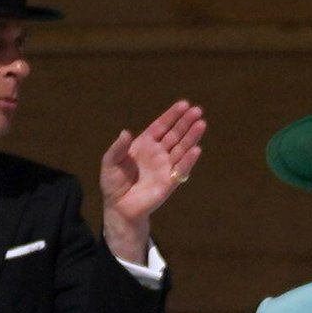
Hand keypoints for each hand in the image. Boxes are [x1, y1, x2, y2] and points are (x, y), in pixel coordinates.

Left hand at [100, 99, 205, 261]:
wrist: (119, 207)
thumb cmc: (113, 183)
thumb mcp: (110, 162)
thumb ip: (118, 147)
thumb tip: (126, 133)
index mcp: (145, 145)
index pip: (161, 126)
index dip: (172, 116)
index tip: (184, 104)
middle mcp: (158, 153)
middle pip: (175, 135)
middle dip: (186, 123)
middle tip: (197, 110)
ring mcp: (165, 167)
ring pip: (181, 149)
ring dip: (192, 137)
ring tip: (201, 124)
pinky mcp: (169, 182)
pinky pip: (181, 170)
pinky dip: (188, 160)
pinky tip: (196, 150)